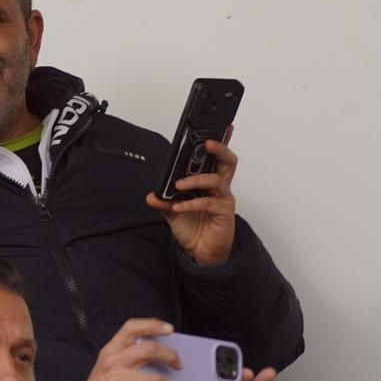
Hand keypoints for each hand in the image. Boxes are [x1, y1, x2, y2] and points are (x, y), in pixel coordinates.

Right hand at [62, 319, 178, 380]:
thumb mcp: (107, 370)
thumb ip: (127, 359)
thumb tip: (158, 357)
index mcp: (110, 353)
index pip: (131, 328)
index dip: (152, 325)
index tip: (169, 328)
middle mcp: (113, 363)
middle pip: (150, 349)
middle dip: (171, 356)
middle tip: (178, 364)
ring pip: (157, 380)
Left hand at [145, 131, 237, 267]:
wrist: (201, 251)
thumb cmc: (194, 228)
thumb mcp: (172, 212)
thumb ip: (163, 202)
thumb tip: (152, 195)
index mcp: (208, 184)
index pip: (216, 159)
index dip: (220, 143)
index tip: (219, 129)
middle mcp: (219, 188)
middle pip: (228, 162)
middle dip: (220, 149)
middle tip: (207, 144)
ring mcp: (223, 199)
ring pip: (216, 180)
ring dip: (195, 180)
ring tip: (179, 185)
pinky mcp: (224, 212)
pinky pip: (208, 202)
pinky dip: (191, 203)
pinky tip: (178, 207)